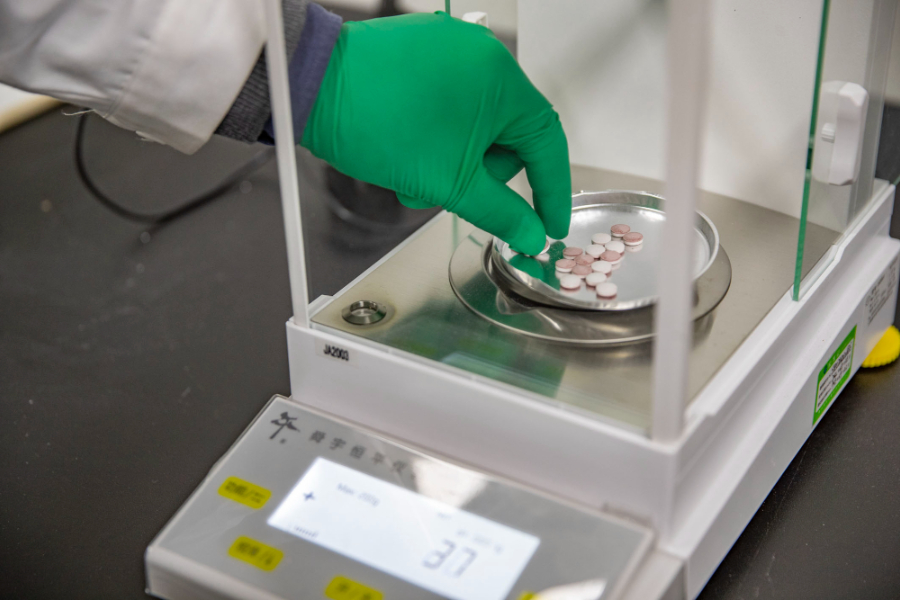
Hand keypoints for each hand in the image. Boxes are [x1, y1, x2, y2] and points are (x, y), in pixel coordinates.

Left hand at [302, 12, 570, 254]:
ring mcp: (451, 52)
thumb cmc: (376, 120)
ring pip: (474, 126)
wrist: (311, 87)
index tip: (547, 223)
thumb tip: (529, 232)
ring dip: (452, 162)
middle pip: (507, 136)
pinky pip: (448, 106)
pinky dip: (436, 139)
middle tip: (449, 193)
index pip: (545, 142)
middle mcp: (482, 57)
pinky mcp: (423, 54)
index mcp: (502, 80)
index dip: (551, 190)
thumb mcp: (448, 181)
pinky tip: (406, 153)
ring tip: (415, 177)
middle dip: (480, 175)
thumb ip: (499, 211)